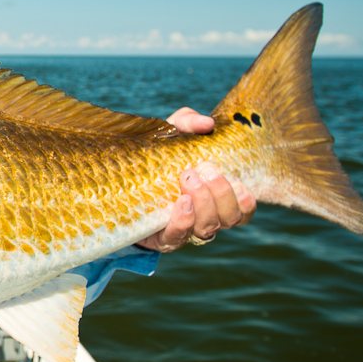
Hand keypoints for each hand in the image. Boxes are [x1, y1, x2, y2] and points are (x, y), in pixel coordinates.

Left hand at [137, 108, 257, 251]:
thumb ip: (188, 123)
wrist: (117, 181)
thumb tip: (207, 123)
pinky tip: (181, 202)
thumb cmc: (155, 158)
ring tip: (188, 178)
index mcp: (215, 198)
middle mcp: (205, 217)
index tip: (236, 180)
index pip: (243, 210)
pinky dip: (184, 220)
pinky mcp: (161, 238)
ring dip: (204, 203)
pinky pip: (177, 237)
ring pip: (208, 228)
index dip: (245, 201)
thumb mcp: (171, 136)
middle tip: (203, 169)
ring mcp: (185, 230)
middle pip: (229, 218)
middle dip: (221, 193)